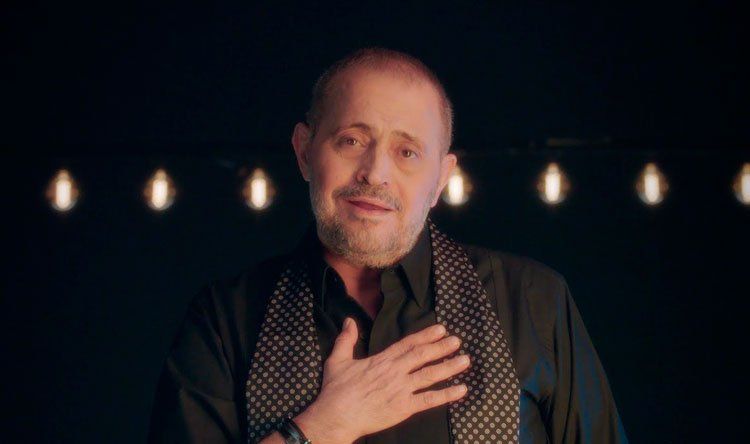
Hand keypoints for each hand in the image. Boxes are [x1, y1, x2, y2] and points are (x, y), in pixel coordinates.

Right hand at [294, 318, 469, 442]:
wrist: (336, 416)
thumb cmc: (336, 390)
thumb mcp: (338, 360)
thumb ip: (346, 340)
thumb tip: (349, 321)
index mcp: (382, 360)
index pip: (408, 344)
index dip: (426, 336)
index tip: (440, 329)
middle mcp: (395, 372)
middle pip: (423, 356)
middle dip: (442, 347)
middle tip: (457, 340)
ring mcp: (401, 390)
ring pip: (430, 375)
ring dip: (449, 367)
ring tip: (465, 360)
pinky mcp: (404, 408)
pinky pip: (429, 400)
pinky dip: (446, 395)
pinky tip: (461, 390)